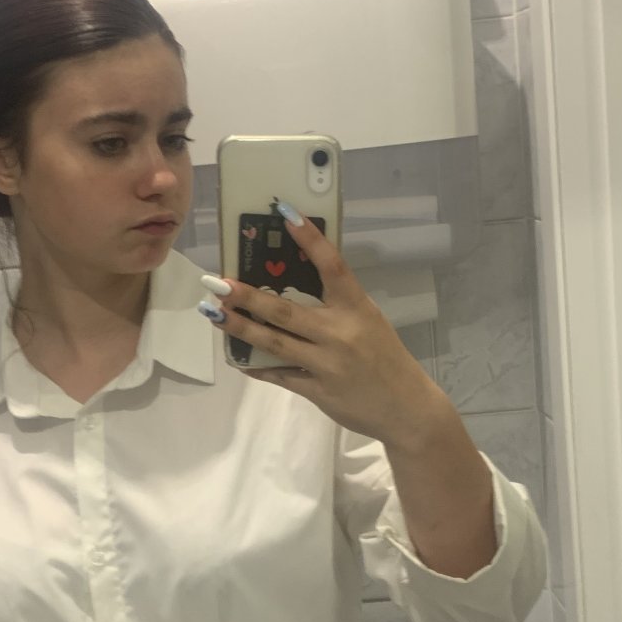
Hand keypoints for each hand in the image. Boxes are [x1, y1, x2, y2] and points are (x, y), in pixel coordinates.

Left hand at [203, 208, 452, 448]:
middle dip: (248, 296)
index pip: (333, 266)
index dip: (310, 239)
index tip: (285, 213)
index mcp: (358, 309)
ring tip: (214, 314)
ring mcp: (327, 364)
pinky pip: (280, 376)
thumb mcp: (369, 321)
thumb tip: (294, 282)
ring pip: (275, 343)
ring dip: (241, 328)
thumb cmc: (385, 358)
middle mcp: (340, 333)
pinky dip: (257, 366)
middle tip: (218, 283)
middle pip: (286, 311)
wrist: (407, 409)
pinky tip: (236, 357)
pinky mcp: (317, 391)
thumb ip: (338, 304)